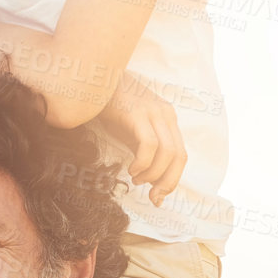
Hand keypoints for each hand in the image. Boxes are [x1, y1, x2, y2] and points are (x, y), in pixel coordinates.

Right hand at [97, 75, 186, 204]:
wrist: (96, 80)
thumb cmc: (112, 108)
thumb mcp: (132, 131)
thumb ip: (143, 150)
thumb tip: (147, 180)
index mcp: (168, 120)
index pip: (180, 156)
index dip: (172, 180)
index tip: (158, 197)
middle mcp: (166, 115)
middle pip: (179, 157)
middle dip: (167, 182)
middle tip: (151, 196)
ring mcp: (153, 113)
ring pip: (167, 153)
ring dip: (153, 174)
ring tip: (136, 178)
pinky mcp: (138, 114)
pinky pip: (149, 144)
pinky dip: (143, 162)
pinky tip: (131, 168)